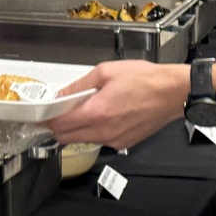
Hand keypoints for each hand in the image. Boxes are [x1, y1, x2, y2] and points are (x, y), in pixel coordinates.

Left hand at [45, 60, 185, 149]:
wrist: (173, 93)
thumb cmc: (144, 79)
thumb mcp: (106, 72)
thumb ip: (79, 85)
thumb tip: (61, 95)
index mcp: (97, 113)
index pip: (60, 125)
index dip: (47, 119)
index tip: (42, 112)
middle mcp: (104, 132)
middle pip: (67, 138)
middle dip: (58, 126)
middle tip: (60, 110)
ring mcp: (115, 141)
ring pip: (83, 140)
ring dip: (76, 128)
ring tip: (85, 108)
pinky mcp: (124, 144)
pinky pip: (100, 140)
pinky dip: (94, 130)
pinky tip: (103, 114)